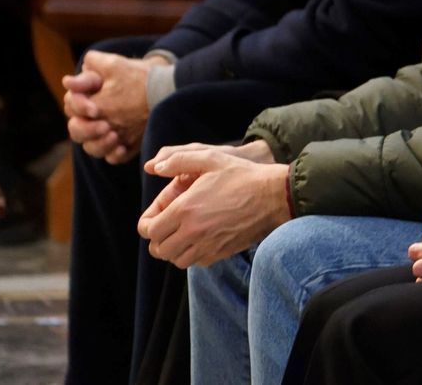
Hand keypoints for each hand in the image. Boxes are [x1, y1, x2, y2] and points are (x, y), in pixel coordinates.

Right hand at [63, 52, 170, 163]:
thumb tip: (68, 81)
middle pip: (76, 131)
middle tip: (104, 126)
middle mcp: (91, 119)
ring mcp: (105, 134)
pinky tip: (122, 148)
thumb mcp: (114, 67)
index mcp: (86, 100)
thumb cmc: (134, 74)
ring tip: (114, 136)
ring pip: (91, 147)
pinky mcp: (120, 145)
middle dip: (87, 130)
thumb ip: (90, 73)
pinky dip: (115, 155)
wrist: (160, 85)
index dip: (80, 108)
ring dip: (100, 144)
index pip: (71, 106)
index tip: (94, 109)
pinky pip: (112, 158)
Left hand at [137, 147, 290, 267]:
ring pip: (176, 259)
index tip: (153, 219)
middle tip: (165, 227)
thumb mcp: (211, 158)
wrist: (274, 197)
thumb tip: (154, 167)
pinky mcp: (221, 253)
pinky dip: (191, 255)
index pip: (150, 230)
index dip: (146, 225)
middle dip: (157, 238)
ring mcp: (207, 245)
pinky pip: (195, 263)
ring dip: (173, 249)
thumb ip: (179, 160)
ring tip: (181, 234)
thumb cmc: (242, 175)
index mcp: (185, 208)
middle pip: (158, 248)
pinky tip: (199, 240)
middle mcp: (193, 231)